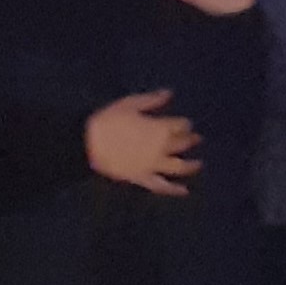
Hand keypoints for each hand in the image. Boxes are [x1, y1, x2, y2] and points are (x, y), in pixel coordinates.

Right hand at [84, 89, 198, 193]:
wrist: (86, 144)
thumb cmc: (107, 121)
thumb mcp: (129, 104)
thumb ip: (152, 100)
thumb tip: (170, 93)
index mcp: (160, 129)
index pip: (180, 125)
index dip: (184, 123)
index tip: (185, 123)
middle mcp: (162, 148)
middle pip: (182, 144)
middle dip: (190, 140)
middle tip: (197, 139)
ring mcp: (154, 165)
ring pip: (179, 167)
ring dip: (191, 166)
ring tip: (199, 164)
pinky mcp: (143, 178)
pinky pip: (162, 186)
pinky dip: (174, 190)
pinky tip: (185, 191)